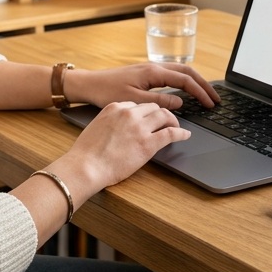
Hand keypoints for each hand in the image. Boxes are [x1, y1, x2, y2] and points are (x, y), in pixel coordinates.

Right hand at [56, 100, 190, 192]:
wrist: (86, 166)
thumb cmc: (86, 153)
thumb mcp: (96, 127)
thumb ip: (110, 123)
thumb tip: (118, 129)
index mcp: (114, 107)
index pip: (136, 105)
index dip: (145, 112)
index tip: (148, 118)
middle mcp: (129, 113)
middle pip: (153, 107)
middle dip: (161, 114)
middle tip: (166, 121)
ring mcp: (139, 127)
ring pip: (164, 116)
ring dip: (173, 121)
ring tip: (176, 127)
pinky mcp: (148, 143)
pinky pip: (170, 133)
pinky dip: (181, 133)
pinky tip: (185, 135)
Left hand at [66, 63, 220, 110]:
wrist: (89, 84)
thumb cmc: (107, 92)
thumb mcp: (134, 101)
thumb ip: (159, 102)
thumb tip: (180, 103)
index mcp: (153, 72)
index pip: (185, 80)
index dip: (200, 92)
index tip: (210, 104)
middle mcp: (154, 67)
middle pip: (187, 71)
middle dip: (204, 84)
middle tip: (215, 98)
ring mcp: (150, 69)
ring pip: (180, 71)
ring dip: (195, 82)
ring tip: (206, 95)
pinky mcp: (146, 74)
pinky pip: (172, 75)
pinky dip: (184, 82)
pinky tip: (186, 92)